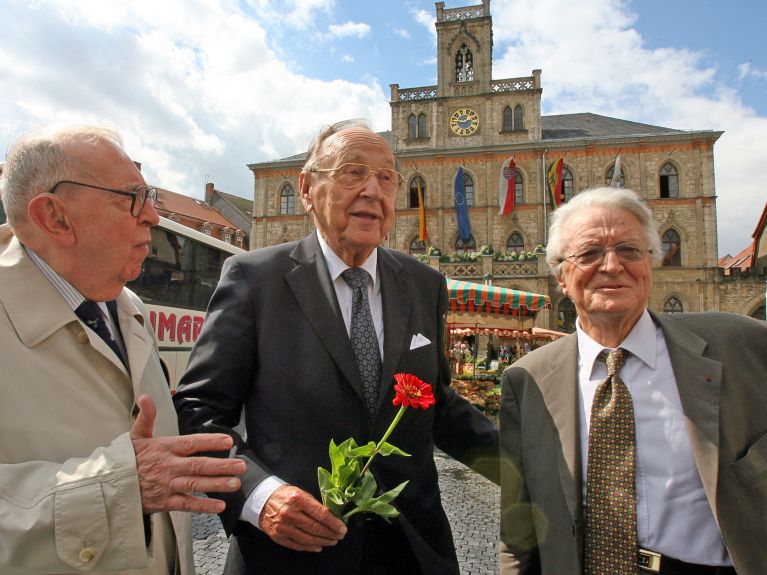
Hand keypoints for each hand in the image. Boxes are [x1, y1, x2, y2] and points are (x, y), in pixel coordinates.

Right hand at [130, 394, 245, 513]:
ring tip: (235, 483)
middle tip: (241, 465)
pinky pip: (186, 504)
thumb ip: (145, 417)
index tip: (228, 441)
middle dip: (222, 465)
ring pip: (195, 484)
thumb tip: (146, 397)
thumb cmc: (126, 459)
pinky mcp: (164, 502)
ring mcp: (167, 485)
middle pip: (199, 465)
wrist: (107, 485)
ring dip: (217, 484)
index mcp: (164, 448)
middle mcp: (168, 466)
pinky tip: (219, 506)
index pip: (191, 443)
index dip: (210, 441)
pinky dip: (203, 506)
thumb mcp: (135, 435)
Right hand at [259, 485, 347, 551]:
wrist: (263, 501)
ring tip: (332, 541)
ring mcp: (283, 527)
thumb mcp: (301, 493)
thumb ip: (315, 504)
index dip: (334, 523)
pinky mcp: (278, 536)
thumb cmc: (285, 496)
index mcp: (298, 499)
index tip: (342, 528)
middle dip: (331, 534)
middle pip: (315, 528)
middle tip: (339, 536)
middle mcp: (290, 514)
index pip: (321, 514)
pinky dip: (310, 547)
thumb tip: (331, 517)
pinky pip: (297, 545)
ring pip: (308, 539)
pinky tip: (318, 546)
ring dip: (323, 542)